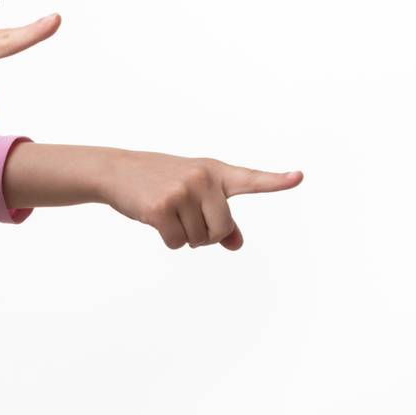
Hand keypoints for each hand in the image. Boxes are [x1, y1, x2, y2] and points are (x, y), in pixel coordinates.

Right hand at [98, 149, 302, 249]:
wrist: (117, 170)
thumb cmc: (160, 181)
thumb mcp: (194, 192)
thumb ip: (220, 217)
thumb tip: (236, 244)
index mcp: (215, 172)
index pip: (250, 179)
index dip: (277, 180)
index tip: (298, 177)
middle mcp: (202, 178)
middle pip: (222, 229)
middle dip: (206, 234)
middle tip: (185, 216)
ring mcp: (182, 191)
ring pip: (200, 240)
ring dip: (184, 236)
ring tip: (167, 212)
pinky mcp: (161, 207)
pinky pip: (177, 242)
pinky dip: (168, 240)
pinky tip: (155, 219)